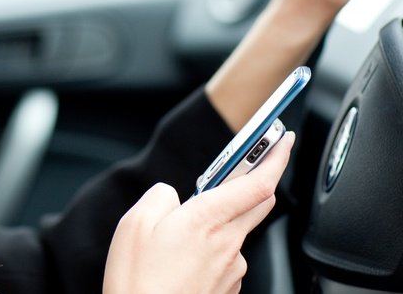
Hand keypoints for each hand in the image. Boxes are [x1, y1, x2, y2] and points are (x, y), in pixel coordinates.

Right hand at [103, 132, 295, 293]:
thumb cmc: (137, 280)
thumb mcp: (135, 223)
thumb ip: (160, 196)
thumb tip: (173, 195)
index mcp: (206, 221)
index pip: (257, 183)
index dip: (275, 157)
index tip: (283, 139)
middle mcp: (228, 245)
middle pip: (258, 203)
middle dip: (260, 178)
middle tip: (252, 161)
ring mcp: (232, 269)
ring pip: (236, 230)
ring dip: (221, 219)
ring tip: (180, 232)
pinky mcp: (228, 287)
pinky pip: (226, 256)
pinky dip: (212, 247)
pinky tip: (183, 256)